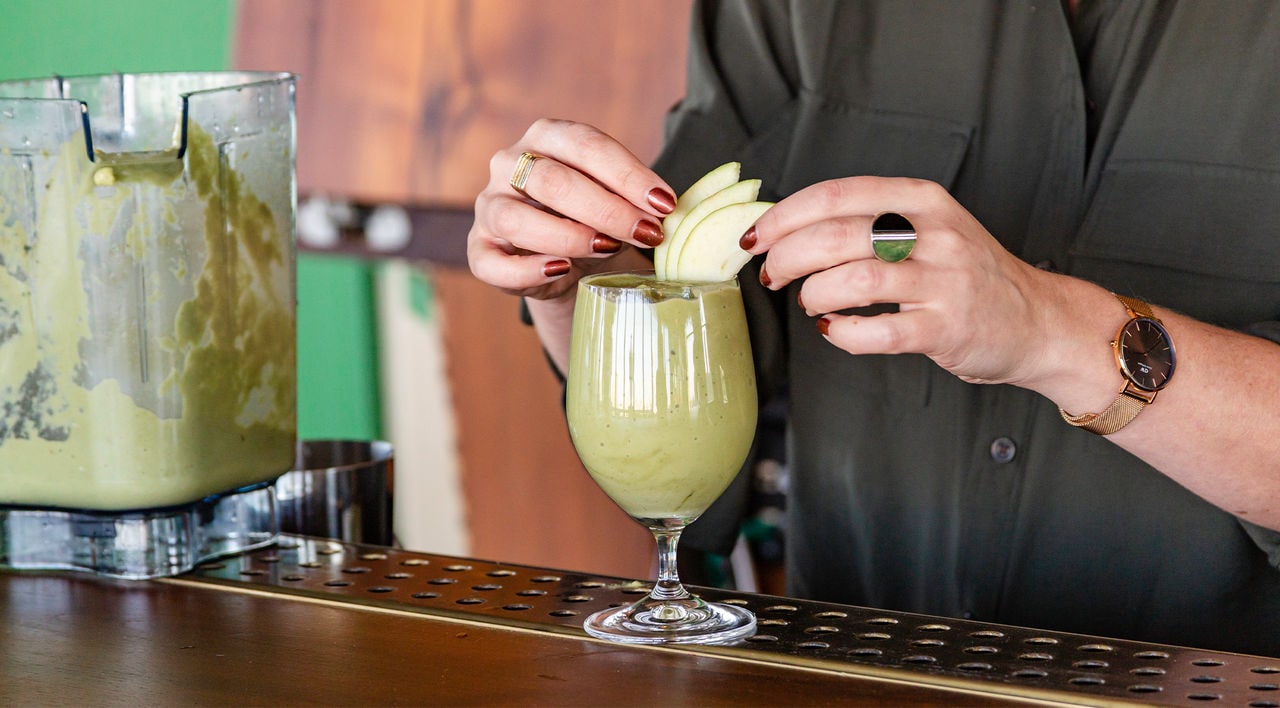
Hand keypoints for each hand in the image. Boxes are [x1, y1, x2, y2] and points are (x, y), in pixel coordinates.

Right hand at [468, 119, 676, 301]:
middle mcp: (509, 164)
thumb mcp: (616, 199)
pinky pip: (493, 262)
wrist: (566, 263)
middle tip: (648, 233)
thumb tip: (667, 211)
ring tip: (608, 248)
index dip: (628, 175)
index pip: (585, 144)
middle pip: (552, 180)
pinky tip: (561, 270)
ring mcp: (489, 206)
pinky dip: (527, 270)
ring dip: (569, 236)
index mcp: (546, 137)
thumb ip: (634, 199)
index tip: (665, 204)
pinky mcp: (478, 249)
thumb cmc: (595, 220)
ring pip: (516, 219)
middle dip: (608, 209)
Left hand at [743, 176, 1067, 388]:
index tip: (755, 237)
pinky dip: (842, 333)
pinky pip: (878, 331)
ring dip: (814, 293)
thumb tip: (785, 229)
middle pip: (835, 235)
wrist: (1036, 319)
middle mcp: (934, 233)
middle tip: (771, 275)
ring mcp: (944, 281)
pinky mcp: (946, 328)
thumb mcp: (926, 226)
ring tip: (810, 301)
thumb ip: (868, 220)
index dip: (783, 216)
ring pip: (853, 279)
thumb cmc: (965, 275)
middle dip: (787, 256)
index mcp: (921, 198)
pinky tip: (834, 330)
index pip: (834, 195)